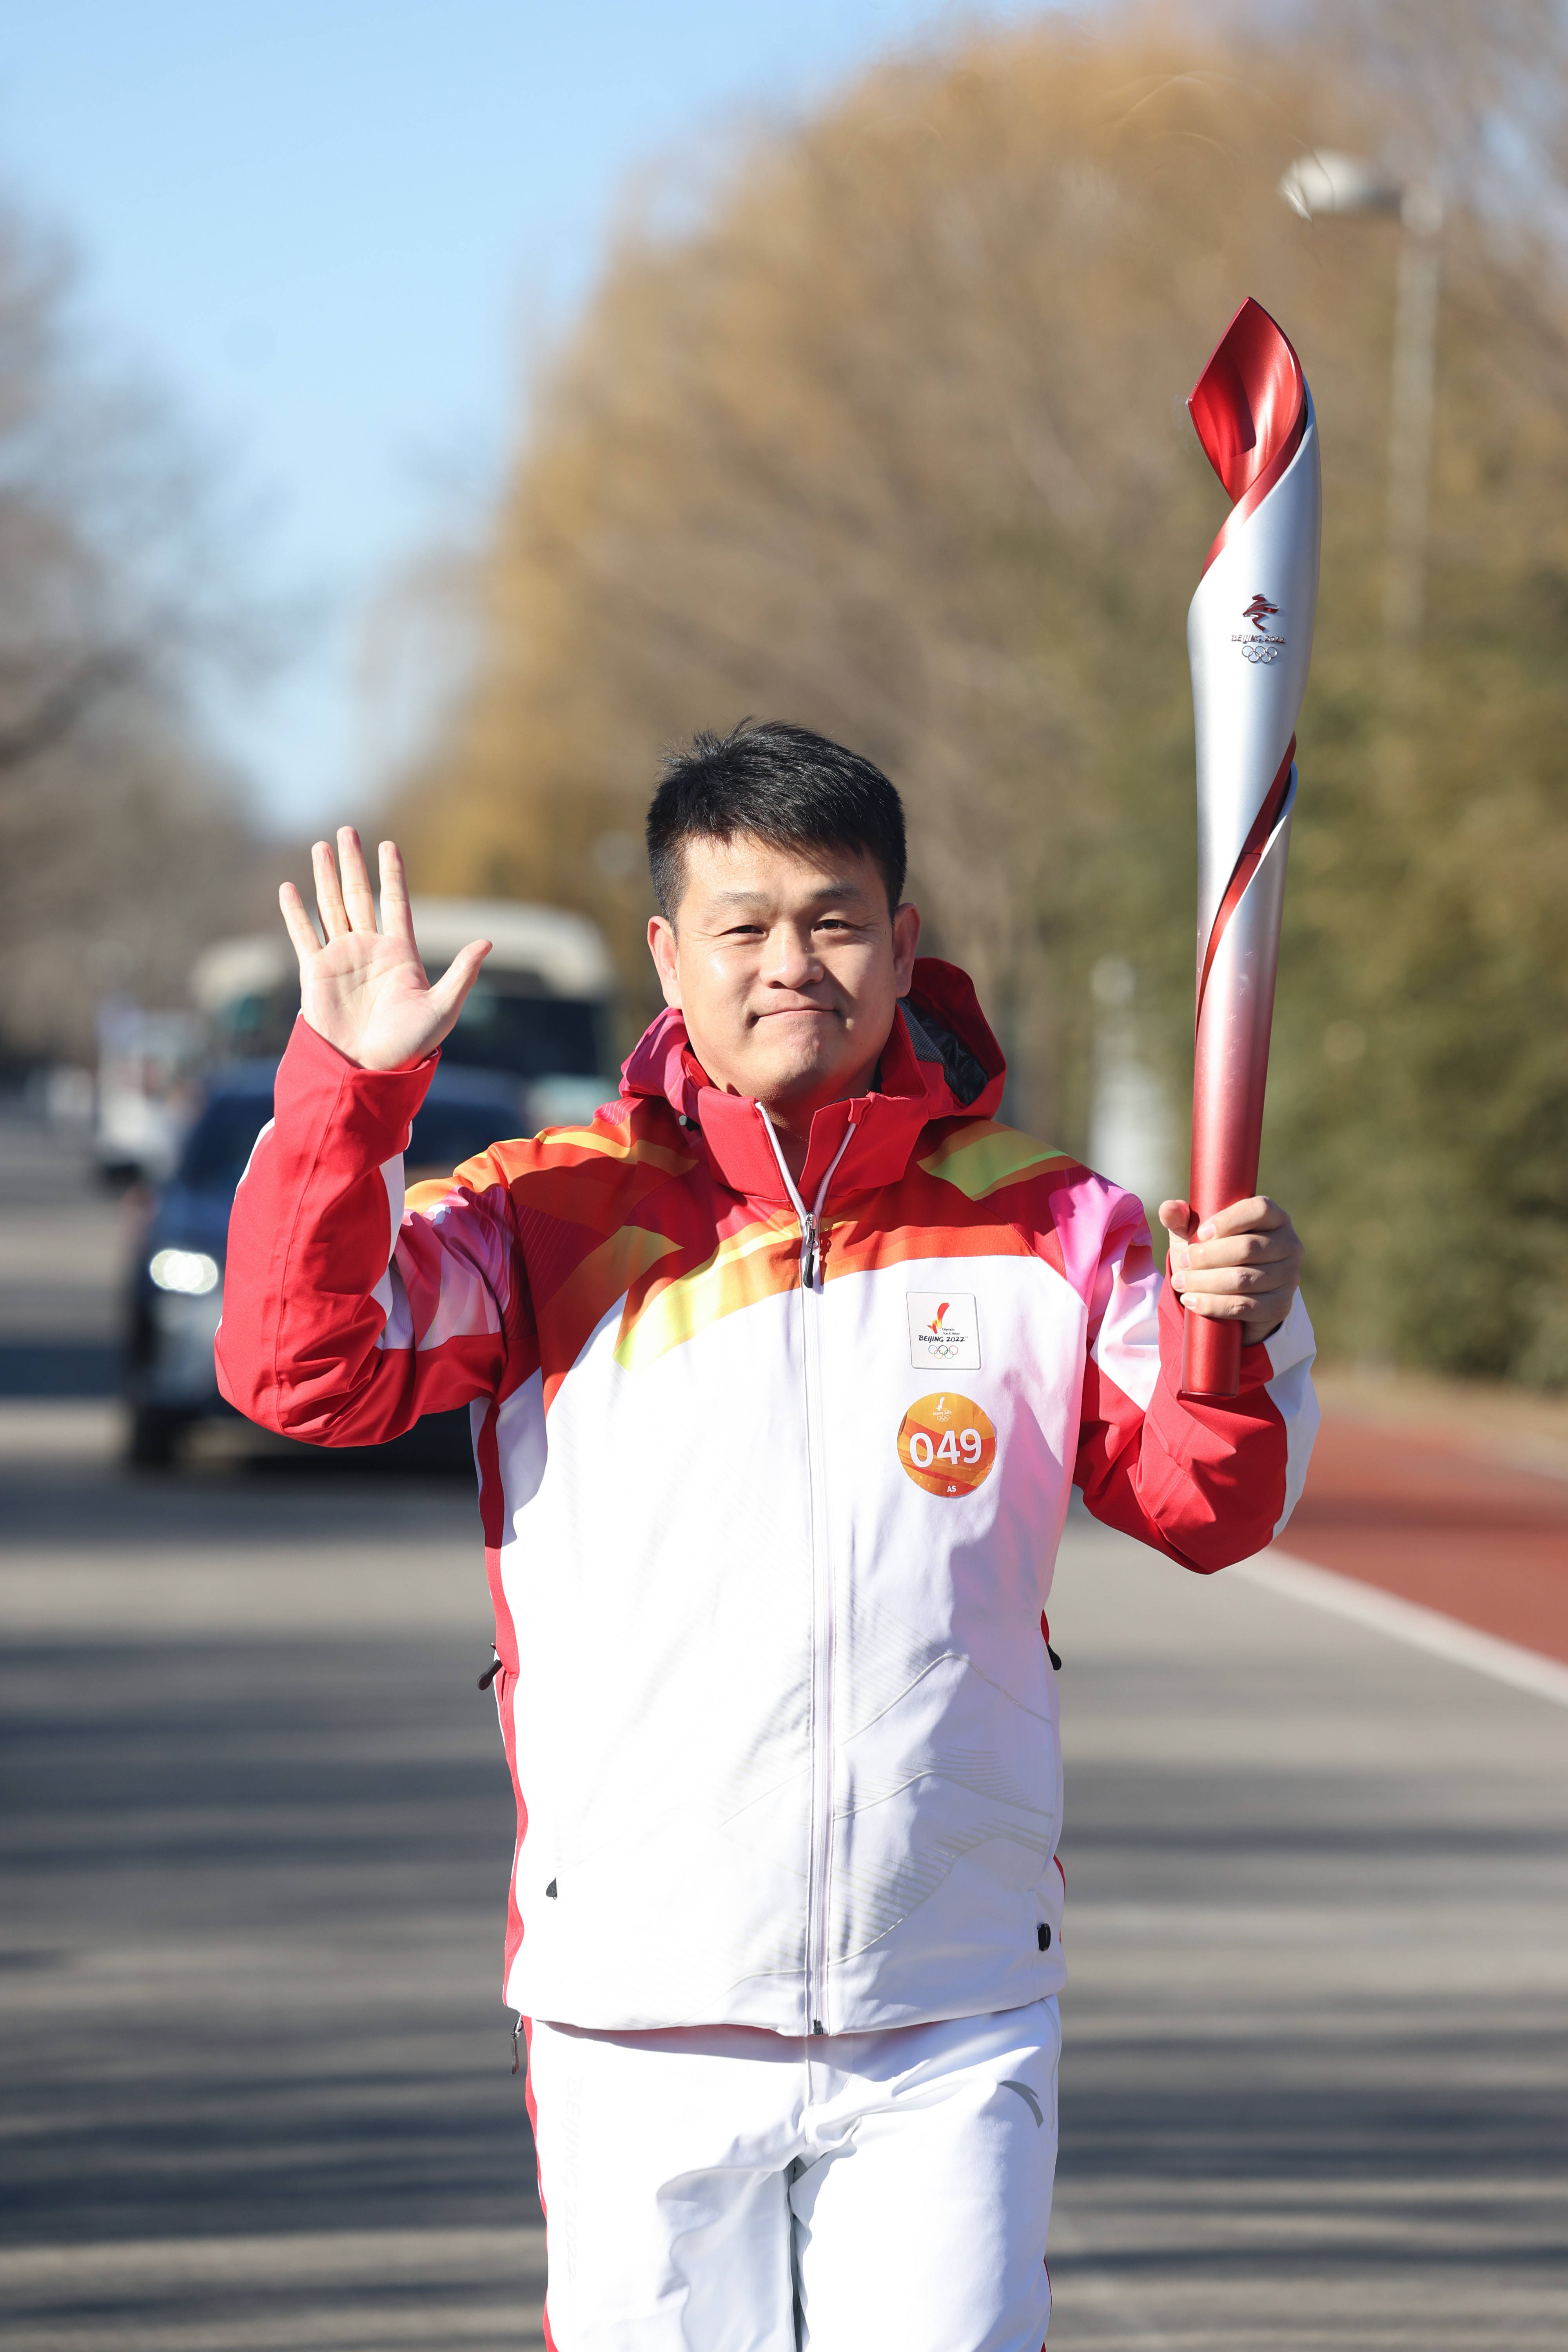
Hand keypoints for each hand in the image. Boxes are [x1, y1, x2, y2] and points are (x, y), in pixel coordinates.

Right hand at [279, 829, 490, 1071]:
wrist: (370, 1069)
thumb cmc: (410, 1045)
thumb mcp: (443, 1008)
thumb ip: (462, 974)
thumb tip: (487, 941)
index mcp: (400, 954)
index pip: (396, 903)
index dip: (392, 874)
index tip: (389, 846)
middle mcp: (369, 950)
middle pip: (359, 896)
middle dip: (353, 864)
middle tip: (348, 830)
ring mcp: (342, 959)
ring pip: (331, 907)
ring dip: (326, 877)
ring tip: (321, 847)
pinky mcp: (317, 973)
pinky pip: (304, 936)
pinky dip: (296, 913)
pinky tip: (289, 889)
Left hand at [1158, 1194, 1302, 1346]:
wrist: (1230, 1295)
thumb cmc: (1214, 1255)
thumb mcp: (1197, 1234)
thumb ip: (1182, 1218)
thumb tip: (1169, 1208)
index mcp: (1275, 1218)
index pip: (1260, 1210)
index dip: (1229, 1220)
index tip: (1201, 1233)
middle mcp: (1289, 1244)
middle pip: (1248, 1248)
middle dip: (1208, 1256)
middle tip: (1182, 1263)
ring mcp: (1290, 1276)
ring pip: (1243, 1279)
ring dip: (1205, 1282)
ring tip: (1180, 1283)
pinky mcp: (1281, 1305)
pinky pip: (1245, 1306)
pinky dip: (1213, 1304)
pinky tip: (1192, 1302)